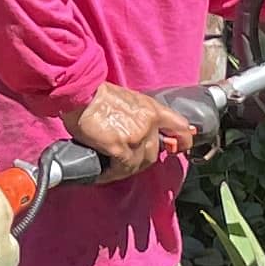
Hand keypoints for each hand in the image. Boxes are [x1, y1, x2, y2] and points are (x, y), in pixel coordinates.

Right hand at [62, 82, 198, 177]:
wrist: (81, 92)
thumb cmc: (96, 94)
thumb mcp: (127, 100)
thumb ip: (138, 116)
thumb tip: (137, 132)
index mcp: (152, 109)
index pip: (180, 127)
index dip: (183, 141)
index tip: (177, 148)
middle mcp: (149, 123)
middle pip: (154, 153)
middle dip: (140, 159)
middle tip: (124, 161)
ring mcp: (137, 136)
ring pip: (138, 163)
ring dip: (124, 168)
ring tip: (110, 168)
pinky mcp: (121, 148)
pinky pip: (120, 169)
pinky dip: (111, 173)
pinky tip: (101, 172)